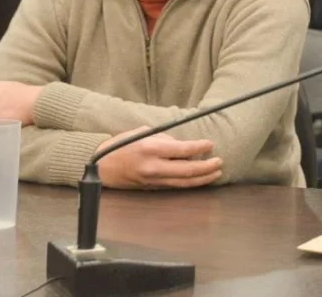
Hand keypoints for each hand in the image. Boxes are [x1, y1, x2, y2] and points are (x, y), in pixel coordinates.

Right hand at [96, 126, 222, 188]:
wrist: (102, 166)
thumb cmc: (122, 145)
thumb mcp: (142, 133)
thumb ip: (165, 139)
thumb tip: (184, 145)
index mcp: (151, 149)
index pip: (182, 150)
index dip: (199, 147)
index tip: (210, 144)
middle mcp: (154, 167)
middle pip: (187, 170)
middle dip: (206, 167)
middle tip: (219, 161)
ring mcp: (153, 180)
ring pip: (184, 182)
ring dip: (202, 178)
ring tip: (216, 173)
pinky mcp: (153, 188)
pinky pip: (176, 186)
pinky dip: (190, 183)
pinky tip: (200, 179)